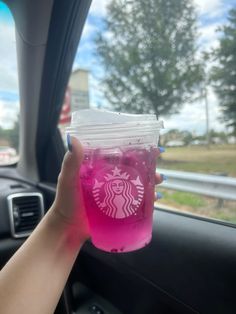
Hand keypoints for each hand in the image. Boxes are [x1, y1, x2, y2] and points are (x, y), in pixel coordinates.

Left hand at [50, 137, 164, 244]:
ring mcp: (114, 193)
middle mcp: (108, 178)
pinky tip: (155, 198)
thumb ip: (71, 161)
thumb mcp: (68, 179)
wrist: (67, 229)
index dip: (134, 149)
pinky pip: (134, 200)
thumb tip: (74, 139)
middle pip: (131, 168)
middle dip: (147, 166)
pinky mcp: (118, 207)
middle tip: (156, 166)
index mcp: (97, 167)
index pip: (119, 154)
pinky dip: (146, 198)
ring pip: (136, 183)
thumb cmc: (65, 202)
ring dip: (149, 181)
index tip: (149, 147)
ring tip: (159, 181)